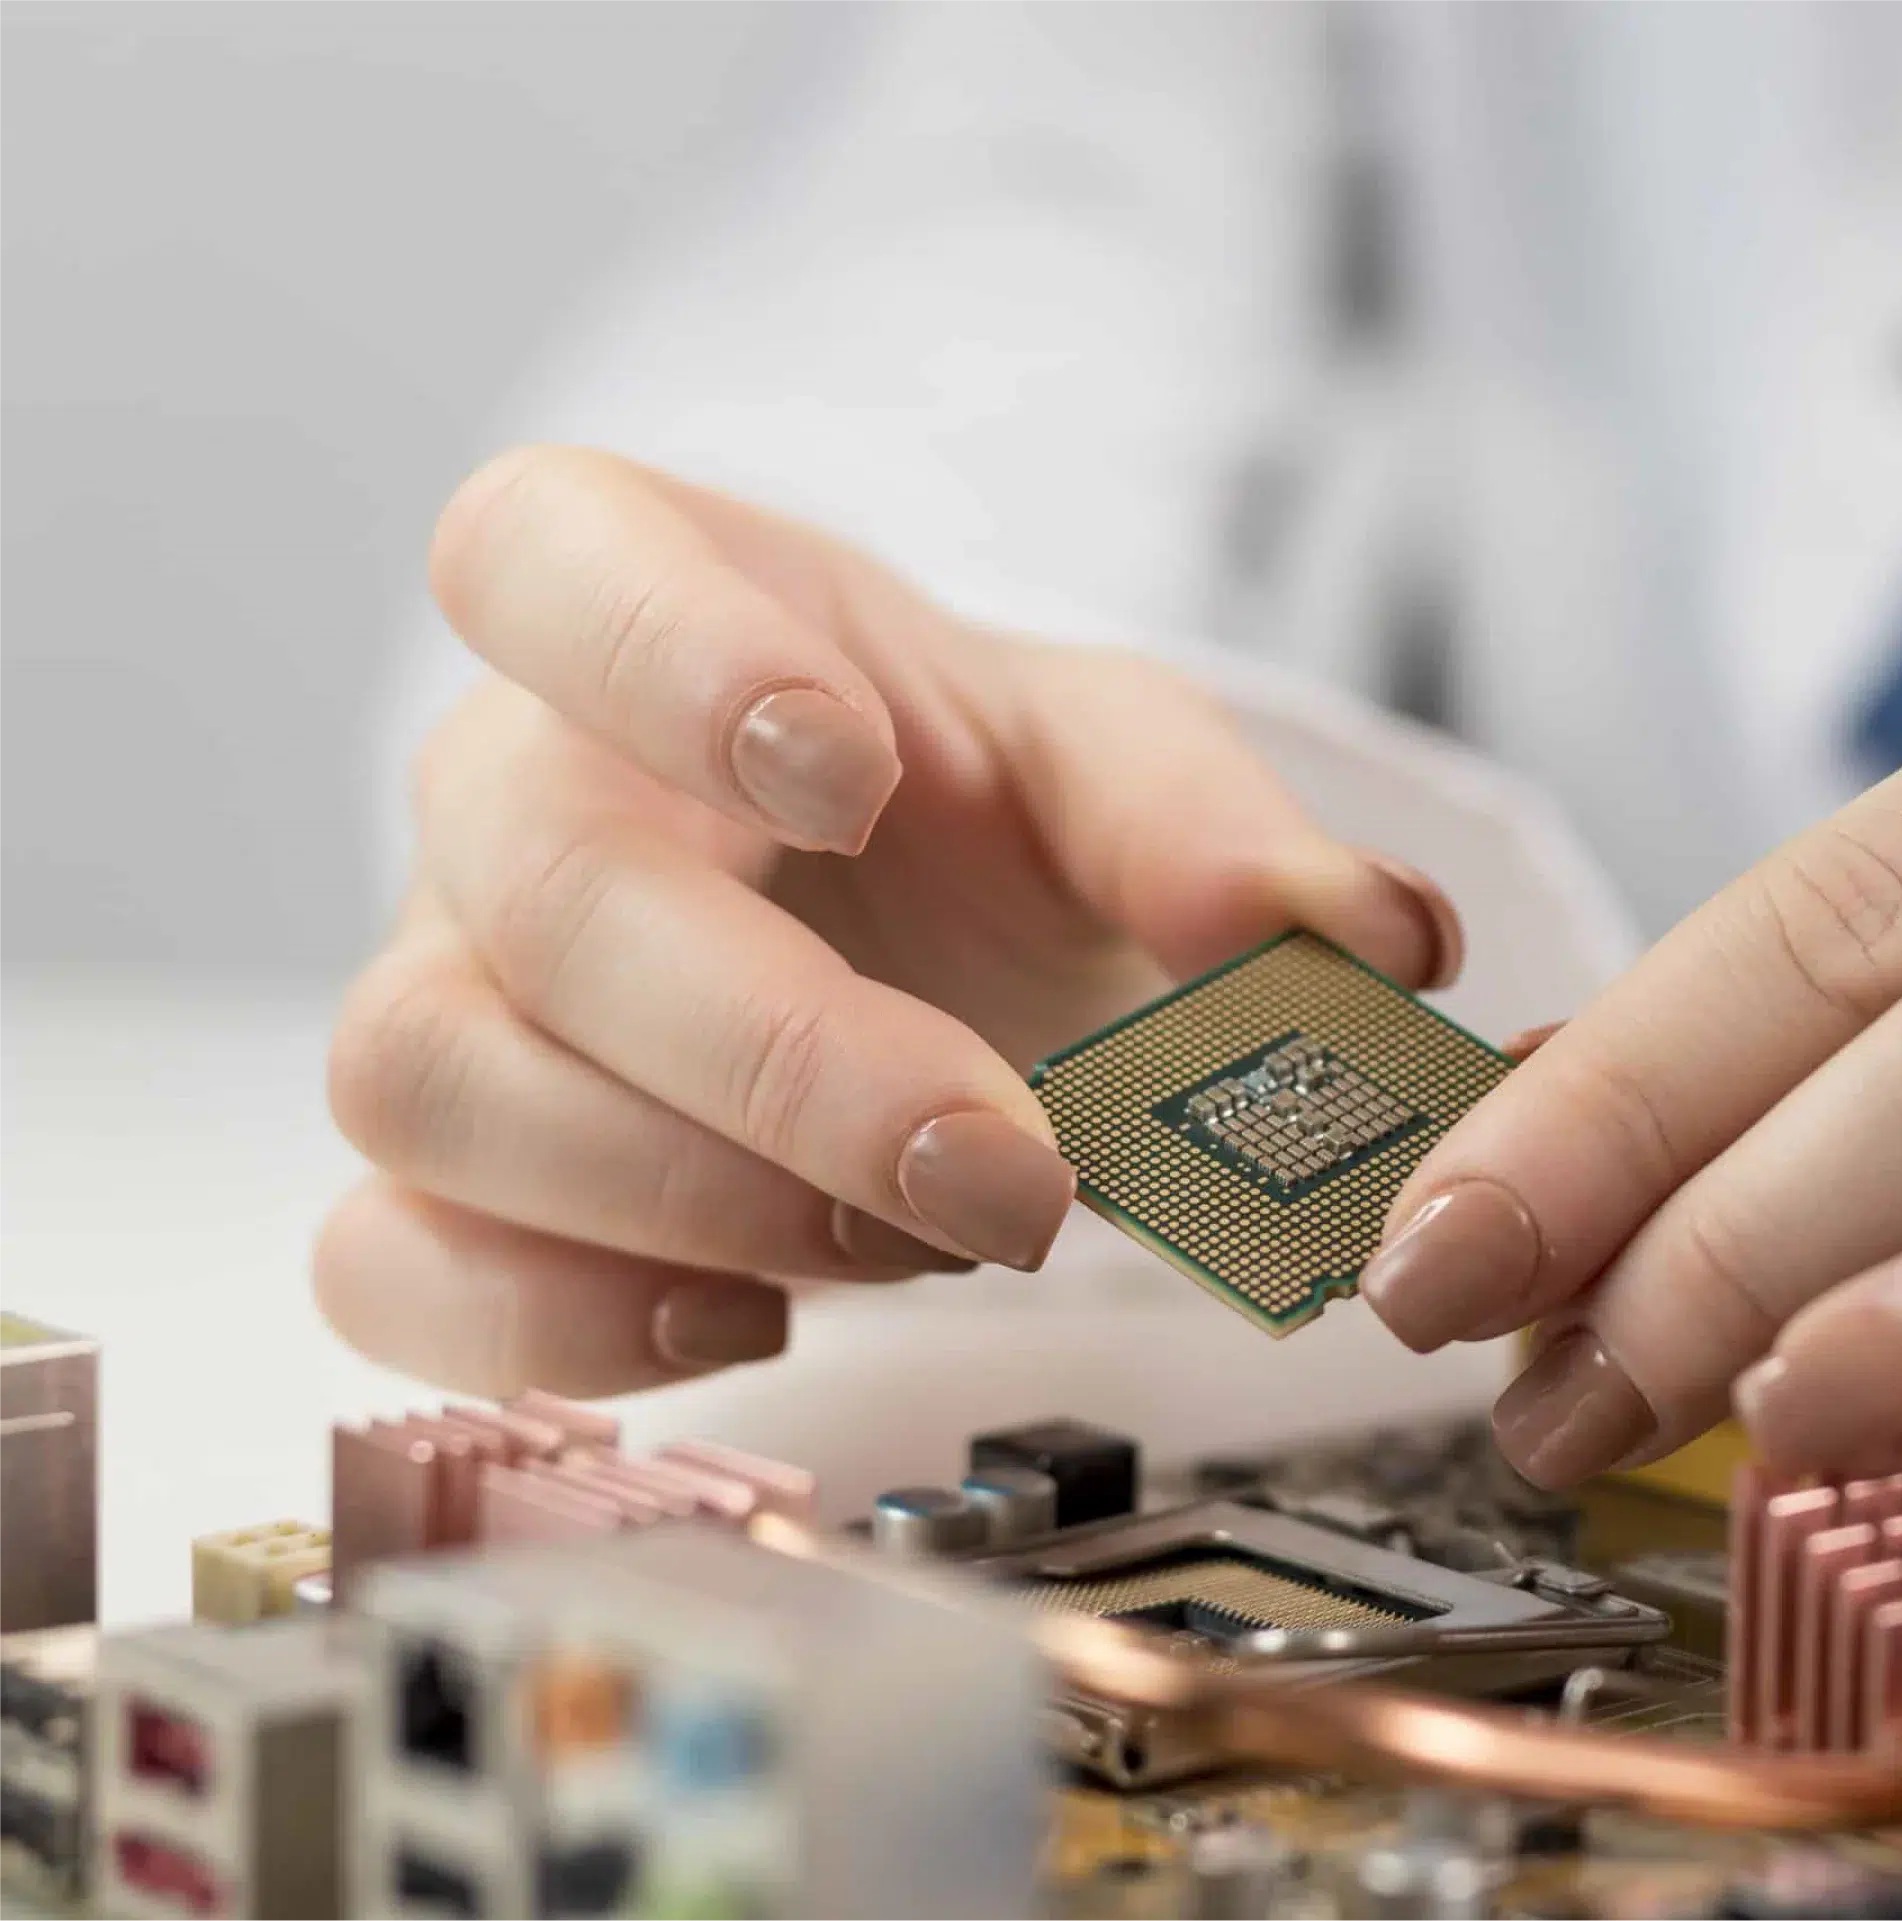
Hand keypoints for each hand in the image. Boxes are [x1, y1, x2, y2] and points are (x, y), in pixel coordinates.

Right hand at [320, 447, 1458, 1395]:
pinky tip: (756, 1325)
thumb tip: (1373, 938)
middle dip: (784, 1051)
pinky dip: (563, 1325)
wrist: (900, 930)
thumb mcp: (1117, 774)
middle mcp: (515, 785)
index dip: (665, 653)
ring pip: (433, 1078)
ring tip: (916, 1242)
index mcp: (655, 602)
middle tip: (1008, 1167)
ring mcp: (451, 978)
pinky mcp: (437, 1171)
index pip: (551, 550)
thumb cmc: (969, 811)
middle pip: (540, 880)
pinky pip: (391, 1260)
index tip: (847, 768)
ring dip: (692, 1198)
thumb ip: (1225, 834)